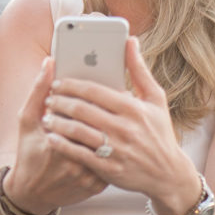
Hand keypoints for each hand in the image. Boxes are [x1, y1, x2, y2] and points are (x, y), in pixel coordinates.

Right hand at [3, 57, 107, 214]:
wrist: (31, 193)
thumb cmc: (28, 152)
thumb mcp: (27, 120)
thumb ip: (38, 90)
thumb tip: (50, 62)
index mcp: (57, 144)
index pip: (84, 114)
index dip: (97, 98)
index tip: (108, 83)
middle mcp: (75, 163)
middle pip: (101, 129)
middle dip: (111, 111)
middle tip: (122, 94)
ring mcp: (87, 177)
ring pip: (110, 146)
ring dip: (116, 130)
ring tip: (120, 113)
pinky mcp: (96, 186)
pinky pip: (111, 162)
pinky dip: (115, 148)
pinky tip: (116, 135)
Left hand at [41, 38, 201, 214]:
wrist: (169, 174)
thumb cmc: (160, 131)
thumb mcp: (155, 99)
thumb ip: (139, 70)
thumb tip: (130, 40)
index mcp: (134, 108)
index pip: (94, 91)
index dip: (71, 85)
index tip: (57, 82)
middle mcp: (125, 128)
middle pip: (82, 110)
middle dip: (60, 102)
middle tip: (48, 98)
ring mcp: (117, 150)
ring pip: (78, 131)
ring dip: (57, 122)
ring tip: (46, 117)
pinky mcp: (110, 169)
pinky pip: (79, 154)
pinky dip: (62, 145)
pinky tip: (51, 138)